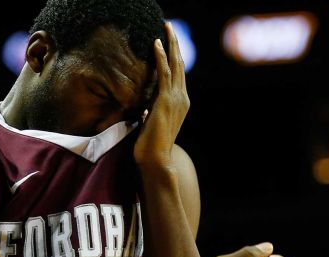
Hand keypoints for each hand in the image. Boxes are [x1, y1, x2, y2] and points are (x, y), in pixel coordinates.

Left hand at [134, 22, 189, 168]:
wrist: (156, 158)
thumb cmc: (151, 145)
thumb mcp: (152, 124)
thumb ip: (152, 113)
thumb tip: (145, 109)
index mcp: (180, 103)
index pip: (179, 74)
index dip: (174, 56)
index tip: (168, 41)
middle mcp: (182, 98)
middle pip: (181, 64)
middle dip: (175, 43)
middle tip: (169, 26)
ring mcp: (176, 98)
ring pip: (176, 64)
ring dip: (170, 44)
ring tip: (166, 26)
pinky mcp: (166, 100)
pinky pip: (165, 73)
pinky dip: (161, 57)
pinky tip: (156, 43)